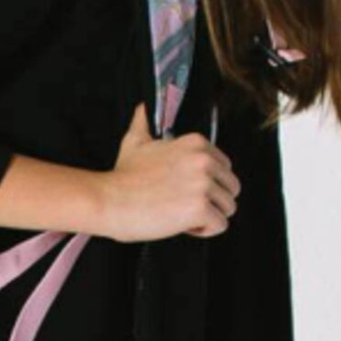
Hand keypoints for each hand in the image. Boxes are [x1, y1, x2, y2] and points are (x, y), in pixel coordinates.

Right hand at [96, 102, 239, 241]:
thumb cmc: (122, 177)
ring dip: (207, 217)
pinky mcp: (200, 209)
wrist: (109, 200)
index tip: (184, 189)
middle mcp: (204, 161)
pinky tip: (181, 224)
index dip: (207, 184)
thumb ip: (144, 123)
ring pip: (227, 208)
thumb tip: (142, 109)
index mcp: (196, 144)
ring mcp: (203, 185)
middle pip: (231, 189)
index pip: (225, 168)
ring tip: (180, 214)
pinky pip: (219, 226)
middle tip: (182, 205)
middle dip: (212, 201)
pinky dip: (203, 231)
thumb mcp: (135, 141)